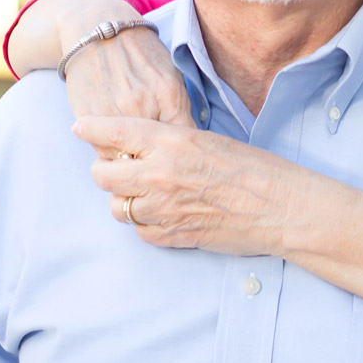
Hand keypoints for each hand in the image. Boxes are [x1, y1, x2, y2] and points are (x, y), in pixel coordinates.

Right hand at [64, 25, 194, 149]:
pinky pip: (103, 151)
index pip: (184, 141)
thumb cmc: (140, 54)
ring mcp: (114, 113)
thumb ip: (180, 109)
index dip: (183, 153)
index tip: (181, 155)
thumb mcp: (171, 75)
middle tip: (156, 155)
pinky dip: (110, 150)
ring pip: (127, 159)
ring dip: (131, 158)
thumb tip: (189, 143)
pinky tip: (115, 137)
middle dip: (157, 159)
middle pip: (155, 155)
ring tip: (133, 146)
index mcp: (169, 95)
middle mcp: (142, 106)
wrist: (97, 30)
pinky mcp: (89, 117)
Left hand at [77, 115, 307, 255]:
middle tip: (117, 168)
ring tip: (144, 194)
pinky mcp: (173, 236)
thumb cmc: (256, 169)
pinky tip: (163, 214)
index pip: (116, 131)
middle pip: (104, 174)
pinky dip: (146, 224)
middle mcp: (161, 174)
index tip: (80, 127)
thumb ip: (173, 143)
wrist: (281, 207)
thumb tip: (145, 145)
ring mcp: (165, 208)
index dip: (92, 128)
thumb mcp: (212, 140)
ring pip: (118, 207)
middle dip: (106, 171)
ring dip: (125, 201)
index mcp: (174, 141)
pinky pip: (140, 232)